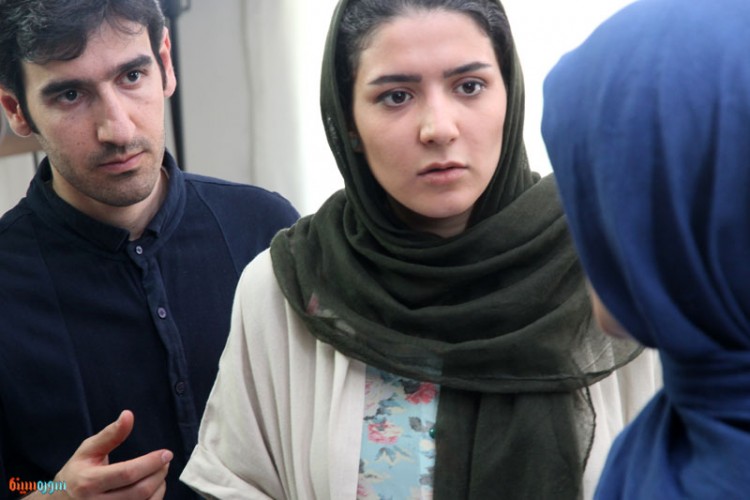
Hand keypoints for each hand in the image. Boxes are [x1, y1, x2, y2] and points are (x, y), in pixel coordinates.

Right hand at [51, 410, 172, 498]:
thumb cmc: (76, 473)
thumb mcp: (88, 450)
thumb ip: (110, 434)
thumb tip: (128, 415)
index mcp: (89, 482)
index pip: (127, 473)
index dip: (150, 463)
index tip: (166, 454)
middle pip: (139, 491)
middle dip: (158, 474)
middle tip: (165, 461)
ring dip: (159, 487)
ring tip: (160, 473)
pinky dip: (154, 498)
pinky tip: (154, 487)